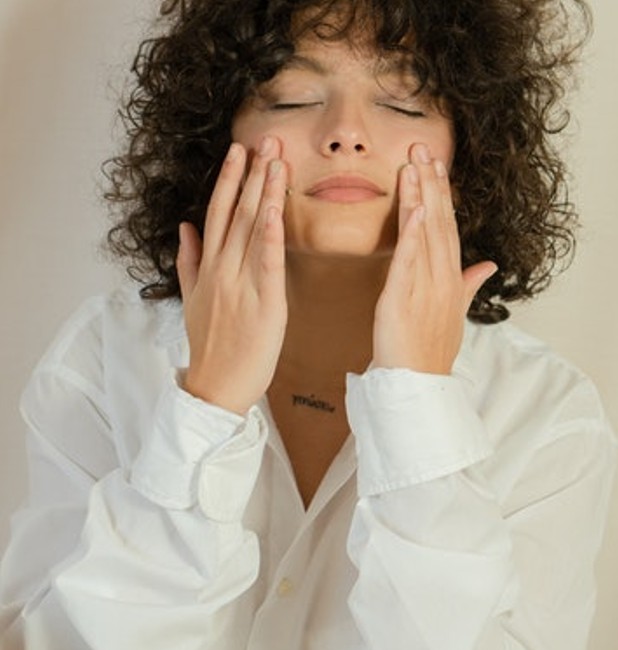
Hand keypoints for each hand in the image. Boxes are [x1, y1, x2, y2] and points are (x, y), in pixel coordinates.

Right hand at [177, 137, 288, 414]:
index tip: (239, 149)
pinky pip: (266, 263)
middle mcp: (222, 269)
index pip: (218, 212)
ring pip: (251, 230)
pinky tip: (274, 211)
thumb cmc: (212, 345)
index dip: (228, 178)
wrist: (216, 386)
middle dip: (251, 174)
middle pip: (236, 212)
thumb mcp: (193, 298)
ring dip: (263, 193)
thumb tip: (185, 226)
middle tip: (266, 139)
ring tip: (275, 161)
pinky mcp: (263, 303)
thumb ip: (189, 260)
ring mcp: (240, 284)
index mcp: (209, 267)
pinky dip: (270, 235)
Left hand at [372, 143, 496, 373]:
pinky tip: (412, 208)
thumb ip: (469, 284)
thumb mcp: (454, 313)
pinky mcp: (402, 298)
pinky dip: (411, 234)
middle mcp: (443, 278)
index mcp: (451, 279)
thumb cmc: (431, 352)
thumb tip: (488, 265)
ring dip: (421, 196)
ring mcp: (425, 287)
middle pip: (439, 222)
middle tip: (423, 148)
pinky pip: (408, 261)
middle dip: (433, 184)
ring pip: (425, 233)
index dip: (444, 195)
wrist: (418, 384)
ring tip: (415, 164)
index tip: (437, 165)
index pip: (448, 228)